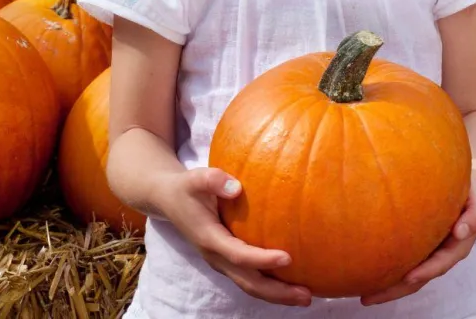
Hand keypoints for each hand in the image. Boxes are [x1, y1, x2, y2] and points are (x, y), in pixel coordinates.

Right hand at [158, 167, 313, 307]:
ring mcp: (221, 262)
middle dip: (277, 292)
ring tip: (306, 297)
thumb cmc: (186, 188)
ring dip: (277, 294)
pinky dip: (270, 285)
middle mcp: (216, 256)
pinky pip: (250, 278)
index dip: (262, 259)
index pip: (239, 255)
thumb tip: (236, 187)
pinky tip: (292, 283)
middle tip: (307, 296)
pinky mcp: (227, 260)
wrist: (169, 201)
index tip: (288, 258)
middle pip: (248, 282)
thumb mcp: (194, 178)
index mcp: (209, 238)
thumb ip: (213, 180)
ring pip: (250, 285)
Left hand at [359, 181, 475, 306]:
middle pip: (419, 279)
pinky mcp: (419, 247)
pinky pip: (404, 262)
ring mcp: (429, 253)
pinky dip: (389, 271)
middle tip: (369, 298)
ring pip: (409, 276)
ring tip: (364, 295)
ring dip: (388, 287)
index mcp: (456, 248)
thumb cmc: (472, 195)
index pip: (439, 264)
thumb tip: (460, 232)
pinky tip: (369, 275)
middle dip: (396, 290)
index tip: (408, 278)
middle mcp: (441, 256)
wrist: (468, 190)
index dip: (425, 272)